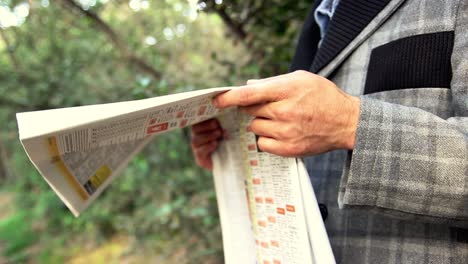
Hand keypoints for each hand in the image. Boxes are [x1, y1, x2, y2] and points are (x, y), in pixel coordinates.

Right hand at [190, 119, 224, 169]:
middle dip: (206, 126)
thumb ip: (224, 127)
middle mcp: (197, 137)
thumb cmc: (228, 143)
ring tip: (218, 133)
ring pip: (196, 140)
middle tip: (217, 125)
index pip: (197, 121)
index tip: (214, 118)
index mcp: (202, 129)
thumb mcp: (227, 133)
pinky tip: (215, 143)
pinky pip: (199, 152)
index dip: (204, 118)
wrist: (229, 162)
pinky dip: (207, 146)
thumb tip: (227, 120)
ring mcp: (197, 149)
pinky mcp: (200, 159)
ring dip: (208, 135)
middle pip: (195, 129)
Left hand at [213, 70, 359, 156]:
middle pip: (250, 111)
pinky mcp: (288, 149)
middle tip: (269, 105)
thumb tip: (248, 86)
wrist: (346, 122)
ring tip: (280, 119)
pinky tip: (281, 132)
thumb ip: (272, 82)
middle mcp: (285, 112)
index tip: (216, 100)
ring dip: (261, 122)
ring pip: (255, 127)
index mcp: (287, 90)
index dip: (229, 97)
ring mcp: (286, 132)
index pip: (249, 94)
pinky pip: (262, 144)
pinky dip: (266, 138)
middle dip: (253, 107)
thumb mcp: (301, 79)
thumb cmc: (323, 96)